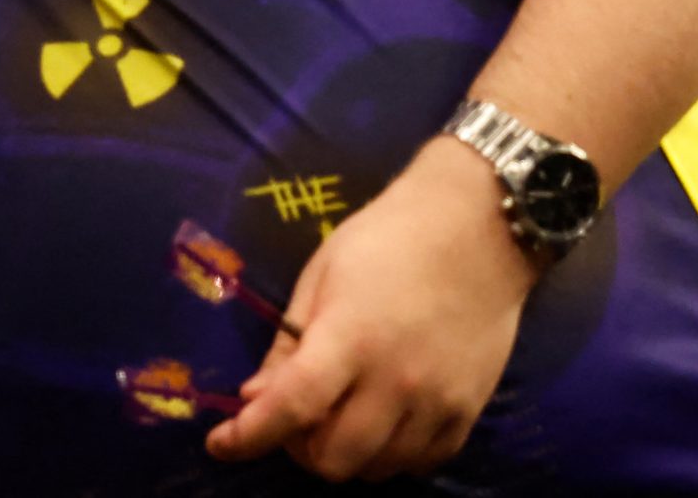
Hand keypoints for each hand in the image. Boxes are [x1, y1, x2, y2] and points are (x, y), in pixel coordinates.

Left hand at [206, 138, 534, 480]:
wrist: (477, 229)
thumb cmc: (386, 240)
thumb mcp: (321, 276)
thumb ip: (289, 343)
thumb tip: (255, 398)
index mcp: (348, 339)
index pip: (290, 408)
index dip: (248, 436)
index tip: (220, 444)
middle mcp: (394, 381)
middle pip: (333, 458)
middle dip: (300, 447)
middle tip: (295, 417)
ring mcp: (437, 402)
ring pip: (377, 469)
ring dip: (347, 453)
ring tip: (340, 415)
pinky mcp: (470, 410)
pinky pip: (422, 463)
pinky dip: (393, 454)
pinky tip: (383, 421)